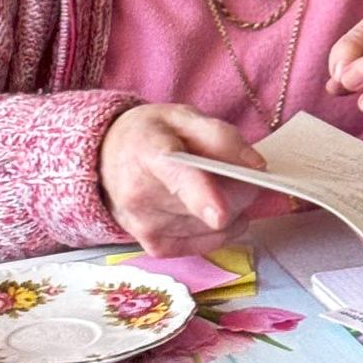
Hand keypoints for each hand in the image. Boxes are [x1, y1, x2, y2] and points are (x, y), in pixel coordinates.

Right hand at [99, 104, 265, 257]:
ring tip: (212, 185)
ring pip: (217, 227)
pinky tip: (210, 208)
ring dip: (230, 208)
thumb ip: (220, 136)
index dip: (202, 196)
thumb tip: (256, 165)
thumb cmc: (151, 134)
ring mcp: (146, 227)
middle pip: (212, 205)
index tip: (220, 214)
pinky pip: (208, 243)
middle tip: (231, 169)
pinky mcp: (156, 247)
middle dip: (239, 188)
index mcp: (148, 153)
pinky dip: (220, 228)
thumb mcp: (183, 116)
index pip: (178, 177)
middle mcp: (141, 196)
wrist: (106, 159)